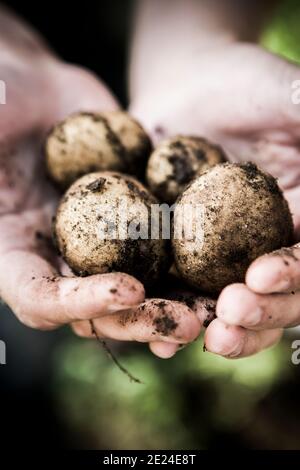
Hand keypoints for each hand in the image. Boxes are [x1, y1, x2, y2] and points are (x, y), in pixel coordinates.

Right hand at [0, 9, 201, 356]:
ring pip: (134, 293)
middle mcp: (53, 259)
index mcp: (12, 249)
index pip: (39, 296)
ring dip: (174, 305)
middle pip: (94, 310)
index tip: (129, 290)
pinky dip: (187, 267)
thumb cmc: (1, 98)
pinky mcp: (127, 226)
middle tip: (186, 322)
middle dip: (140, 320)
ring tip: (216, 308)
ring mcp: (93, 246)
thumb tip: (0, 165)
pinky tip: (222, 269)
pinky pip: (157, 253)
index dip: (79, 304)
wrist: (38, 94)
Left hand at [131, 43, 299, 356]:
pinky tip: (158, 338)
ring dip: (220, 327)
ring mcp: (225, 255)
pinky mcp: (183, 255)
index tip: (262, 274)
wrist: (185, 87)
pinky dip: (172, 314)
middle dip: (261, 312)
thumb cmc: (244, 81)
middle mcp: (269, 245)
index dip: (295, 273)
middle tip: (230, 313)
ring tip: (199, 336)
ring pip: (232, 305)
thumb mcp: (288, 94)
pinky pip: (182, 291)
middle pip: (277, 294)